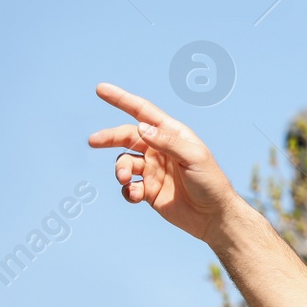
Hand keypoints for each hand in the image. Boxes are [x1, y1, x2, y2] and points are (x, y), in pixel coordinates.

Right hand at [88, 83, 238, 242]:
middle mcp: (159, 149)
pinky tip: (136, 195)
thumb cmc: (210, 181)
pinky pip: (129, 187)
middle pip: (126, 137)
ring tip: (125, 178)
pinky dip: (127, 190)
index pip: (142, 112)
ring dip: (121, 169)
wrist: (213, 216)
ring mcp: (152, 170)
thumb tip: (141, 127)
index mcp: (171, 134)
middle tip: (93, 141)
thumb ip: (167, 142)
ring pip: (125, 163)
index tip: (100, 89)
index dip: (121, 99)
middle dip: (108, 138)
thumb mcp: (193, 157)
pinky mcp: (148, 191)